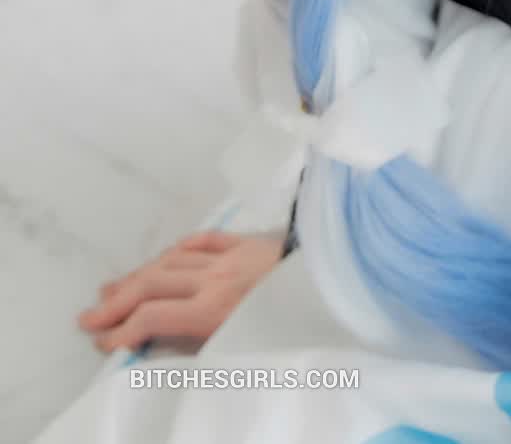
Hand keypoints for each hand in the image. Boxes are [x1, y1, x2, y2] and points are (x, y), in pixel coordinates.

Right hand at [76, 228, 285, 352]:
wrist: (341, 278)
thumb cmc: (298, 324)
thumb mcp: (250, 350)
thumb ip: (205, 349)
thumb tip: (165, 351)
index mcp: (216, 309)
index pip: (154, 317)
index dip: (122, 331)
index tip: (102, 343)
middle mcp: (217, 277)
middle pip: (154, 284)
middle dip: (117, 301)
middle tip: (88, 316)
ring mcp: (233, 255)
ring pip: (173, 260)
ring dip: (140, 275)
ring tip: (113, 288)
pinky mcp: (251, 242)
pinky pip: (208, 240)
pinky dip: (182, 248)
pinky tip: (167, 256)